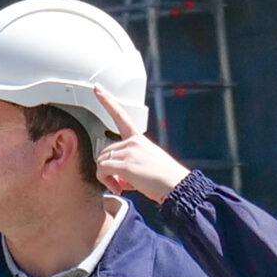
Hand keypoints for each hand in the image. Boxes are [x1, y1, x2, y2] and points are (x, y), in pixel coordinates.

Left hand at [90, 87, 188, 202]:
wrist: (178, 186)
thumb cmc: (166, 180)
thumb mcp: (148, 165)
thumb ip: (130, 166)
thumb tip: (118, 179)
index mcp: (139, 139)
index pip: (121, 116)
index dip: (107, 101)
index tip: (98, 88)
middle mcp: (133, 142)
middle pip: (105, 151)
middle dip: (108, 169)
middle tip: (121, 183)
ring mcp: (129, 151)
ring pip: (101, 161)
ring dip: (106, 177)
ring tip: (122, 186)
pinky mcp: (126, 164)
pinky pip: (102, 170)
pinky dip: (106, 181)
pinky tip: (119, 188)